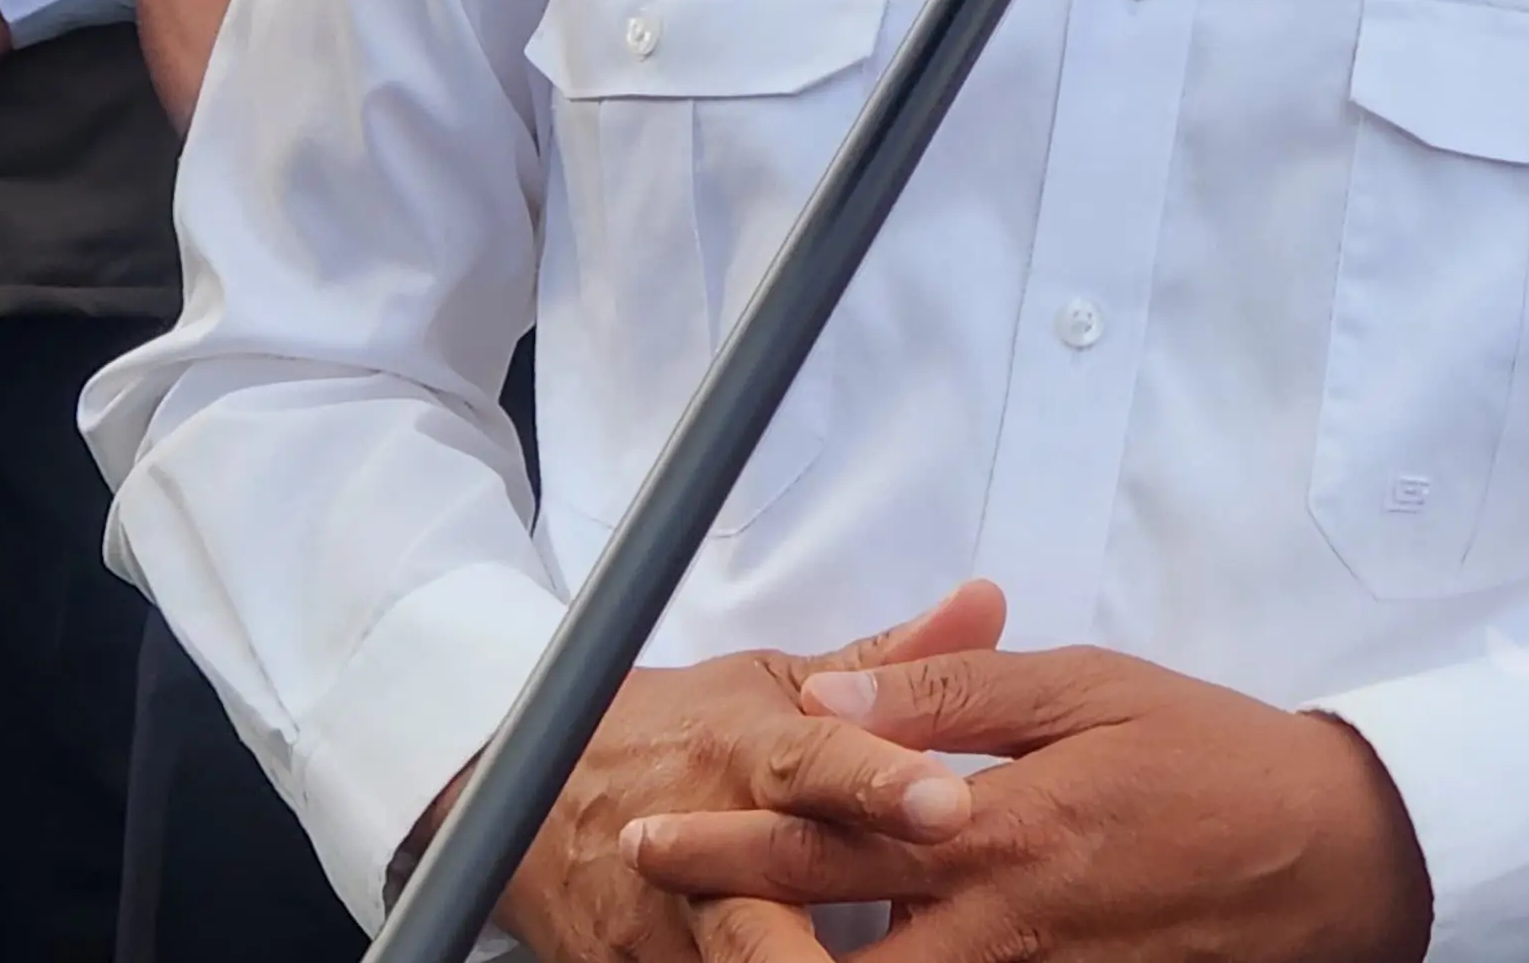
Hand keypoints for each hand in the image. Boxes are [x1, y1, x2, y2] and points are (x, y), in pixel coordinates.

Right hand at [437, 580, 1007, 962]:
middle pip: (767, 887)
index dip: (879, 783)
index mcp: (747, 753)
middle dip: (830, 921)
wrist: (540, 797)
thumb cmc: (682, 733)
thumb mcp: (774, 681)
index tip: (948, 803)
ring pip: (732, 962)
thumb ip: (886, 661)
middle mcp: (704, 840)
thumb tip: (988, 601)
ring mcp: (666, 919)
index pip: (816, 763)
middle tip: (920, 918)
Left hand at [621, 646, 1436, 962]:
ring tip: (736, 944)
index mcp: (996, 828)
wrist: (1333, 859)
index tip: (653, 830)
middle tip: (658, 899)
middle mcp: (997, 926)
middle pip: (826, 954)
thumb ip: (958, 692)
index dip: (728, 837)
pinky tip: (861, 954)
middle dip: (732, 934)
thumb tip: (836, 690)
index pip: (829, 837)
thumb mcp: (1090, 688)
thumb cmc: (1214, 755)